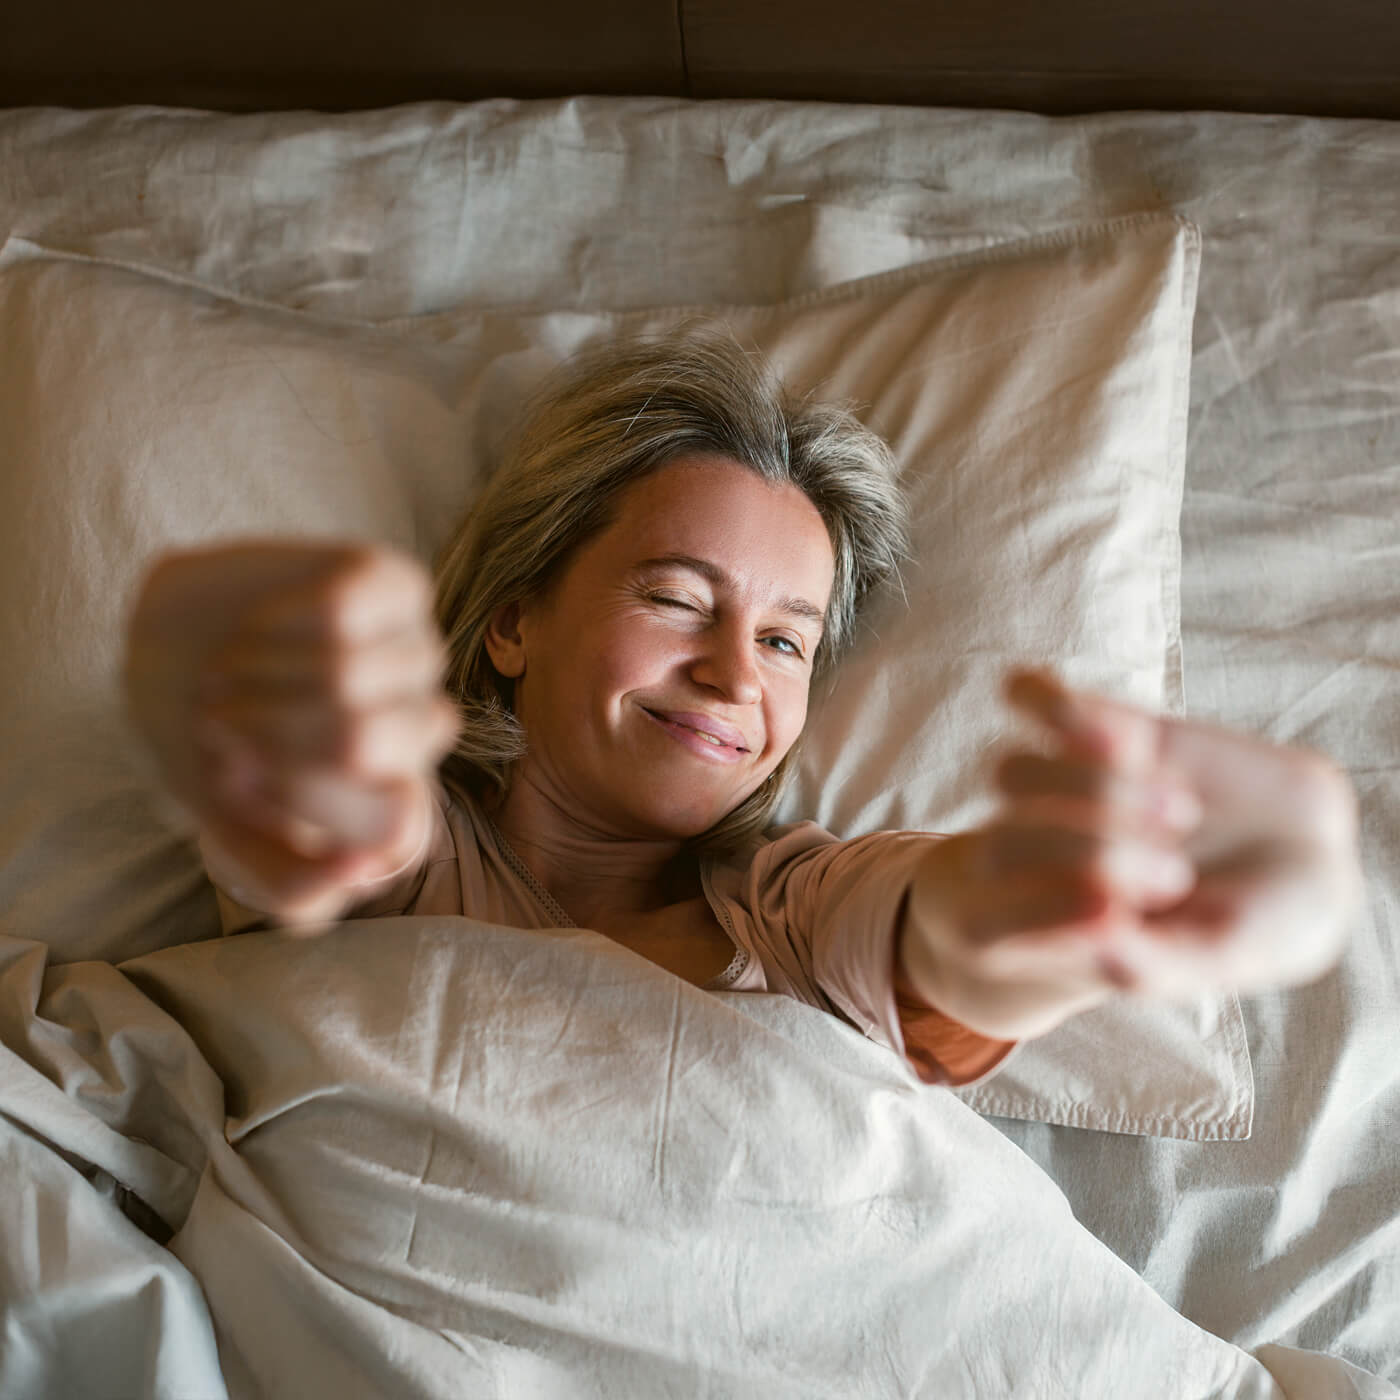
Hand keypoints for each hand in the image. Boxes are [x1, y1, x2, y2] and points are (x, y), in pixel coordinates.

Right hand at [123, 541, 459, 924]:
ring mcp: (418, 656)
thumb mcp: (235, 840)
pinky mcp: (398, 585)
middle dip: (264, 731)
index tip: (241, 779)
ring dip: (259, 674)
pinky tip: (256, 627)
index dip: (296, 798)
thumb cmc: (214, 753)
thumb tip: (364, 871)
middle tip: (222, 720)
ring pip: (346, 673)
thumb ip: (294, 888)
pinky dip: (278, 622)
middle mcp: (423, 730)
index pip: (394, 827)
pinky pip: (344, 608)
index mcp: (402, 803)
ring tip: (230, 672)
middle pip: (358, 740)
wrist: (175, 656)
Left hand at [898, 668, 1363, 1039]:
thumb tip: (1094, 933)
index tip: (1116, 913)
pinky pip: (1030, 697)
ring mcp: (1059, 788)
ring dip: (1096, 791)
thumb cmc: (1258, 926)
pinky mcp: (1094, 725)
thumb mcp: (1221, 959)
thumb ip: (1152, 961)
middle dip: (1090, 856)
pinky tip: (1126, 736)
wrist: (1311, 853)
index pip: (987, 925)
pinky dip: (1054, 706)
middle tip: (1177, 876)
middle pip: (1004, 842)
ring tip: (1182, 811)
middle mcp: (1040, 858)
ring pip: (1015, 774)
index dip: (1038, 912)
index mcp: (1047, 929)